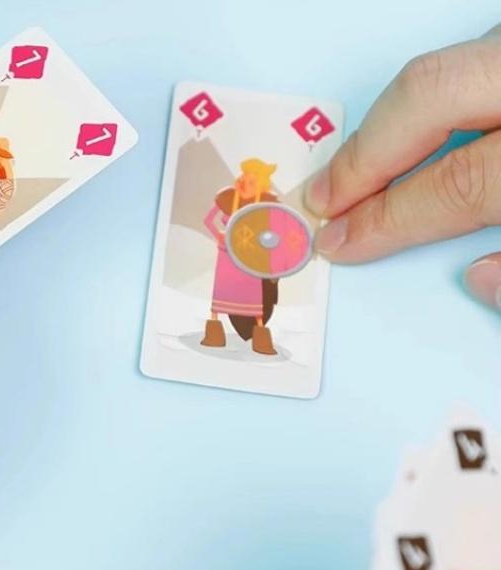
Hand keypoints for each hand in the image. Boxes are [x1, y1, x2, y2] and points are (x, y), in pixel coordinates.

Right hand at [305, 24, 500, 308]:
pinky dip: (447, 89)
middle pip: (435, 95)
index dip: (388, 218)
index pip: (460, 183)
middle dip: (365, 150)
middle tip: (327, 197)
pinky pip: (484, 49)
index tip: (342, 242)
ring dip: (401, 114)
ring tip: (366, 163)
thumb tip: (478, 277)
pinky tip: (427, 128)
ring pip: (458, 58)